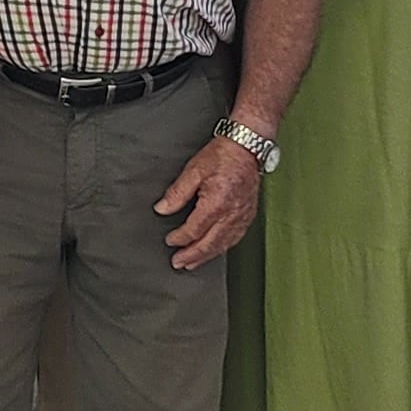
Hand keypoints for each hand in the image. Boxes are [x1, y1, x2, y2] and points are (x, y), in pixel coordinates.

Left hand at [154, 136, 262, 269]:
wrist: (248, 147)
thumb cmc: (222, 155)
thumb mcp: (194, 170)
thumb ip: (177, 193)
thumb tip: (162, 209)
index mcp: (216, 203)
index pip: (194, 229)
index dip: (180, 238)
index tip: (170, 241)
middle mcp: (231, 214)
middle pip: (209, 243)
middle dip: (192, 256)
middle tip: (178, 263)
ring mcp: (243, 216)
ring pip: (223, 244)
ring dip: (207, 256)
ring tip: (193, 263)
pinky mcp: (248, 215)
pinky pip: (235, 238)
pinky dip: (223, 247)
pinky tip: (215, 250)